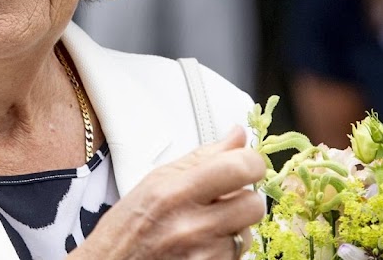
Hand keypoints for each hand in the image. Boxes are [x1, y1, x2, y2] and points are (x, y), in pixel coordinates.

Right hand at [73, 125, 264, 258]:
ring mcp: (203, 254)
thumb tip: (237, 136)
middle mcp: (192, 225)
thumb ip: (202, 157)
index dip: (251, 162)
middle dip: (243, 199)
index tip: (247, 163)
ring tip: (204, 226)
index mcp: (176, 192)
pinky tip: (201, 245)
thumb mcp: (157, 180)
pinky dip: (224, 249)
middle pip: (253, 203)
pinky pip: (237, 256)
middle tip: (223, 198)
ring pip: (248, 233)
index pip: (239, 168)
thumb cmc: (128, 226)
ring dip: (233, 227)